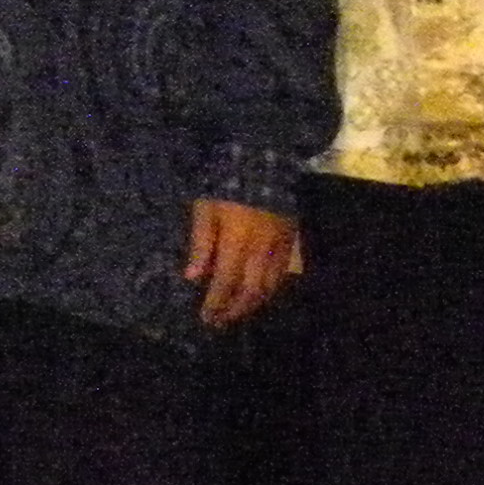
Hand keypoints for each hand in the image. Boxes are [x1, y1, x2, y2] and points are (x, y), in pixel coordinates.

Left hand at [183, 197, 298, 326]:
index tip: (206, 317)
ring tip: (236, 313)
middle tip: (220, 321)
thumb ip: (201, 243)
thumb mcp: (205, 208)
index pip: (226, 281)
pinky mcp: (290, 241)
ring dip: (252, 305)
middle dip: (235, 310)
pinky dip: (269, 290)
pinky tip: (257, 295)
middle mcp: (261, 248)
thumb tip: (193, 276)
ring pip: (269, 287)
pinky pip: (281, 275)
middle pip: (251, 291)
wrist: (265, 162)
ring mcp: (279, 246)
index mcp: (237, 239)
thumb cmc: (226, 184)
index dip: (216, 302)